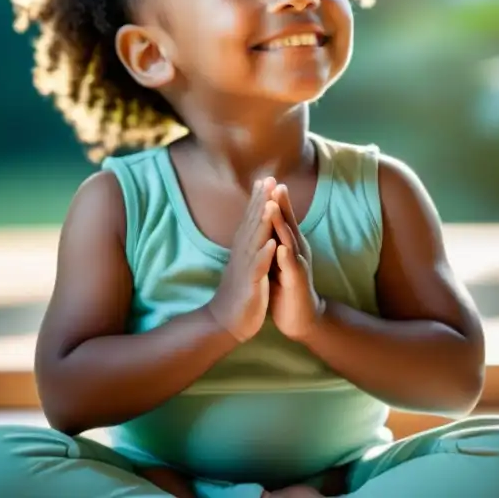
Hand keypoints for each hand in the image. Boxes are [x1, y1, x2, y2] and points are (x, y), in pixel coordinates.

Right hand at [207, 177, 278, 342]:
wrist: (226, 321)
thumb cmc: (239, 290)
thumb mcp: (245, 262)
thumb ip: (248, 243)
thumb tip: (252, 226)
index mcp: (244, 248)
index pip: (251, 218)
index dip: (258, 198)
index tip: (266, 178)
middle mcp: (242, 253)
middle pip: (253, 223)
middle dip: (261, 201)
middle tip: (268, 179)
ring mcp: (246, 268)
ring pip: (255, 241)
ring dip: (263, 222)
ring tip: (271, 203)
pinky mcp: (250, 284)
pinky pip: (258, 268)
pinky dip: (265, 255)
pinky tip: (272, 243)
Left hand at [268, 183, 323, 341]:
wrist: (301, 318)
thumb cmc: (287, 286)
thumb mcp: (278, 258)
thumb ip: (274, 239)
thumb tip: (265, 219)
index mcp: (290, 244)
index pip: (282, 218)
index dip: (274, 200)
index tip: (265, 180)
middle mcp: (297, 250)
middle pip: (289, 223)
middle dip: (281, 204)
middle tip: (275, 183)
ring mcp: (298, 265)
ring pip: (290, 240)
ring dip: (283, 224)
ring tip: (274, 206)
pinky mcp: (297, 282)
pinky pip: (291, 267)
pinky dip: (286, 256)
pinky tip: (281, 246)